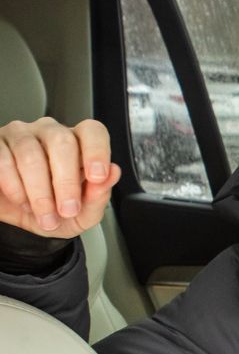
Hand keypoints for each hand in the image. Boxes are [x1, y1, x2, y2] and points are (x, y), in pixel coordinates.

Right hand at [0, 118, 120, 237]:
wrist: (21, 222)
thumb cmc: (56, 212)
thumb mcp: (83, 214)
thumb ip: (99, 196)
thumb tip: (113, 172)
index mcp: (78, 144)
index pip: (92, 132)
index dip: (97, 151)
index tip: (98, 176)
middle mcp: (50, 132)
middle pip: (61, 141)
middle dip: (66, 182)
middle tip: (67, 210)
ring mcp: (20, 134)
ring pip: (30, 154)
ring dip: (39, 192)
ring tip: (44, 215)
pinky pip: (3, 160)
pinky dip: (14, 187)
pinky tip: (22, 201)